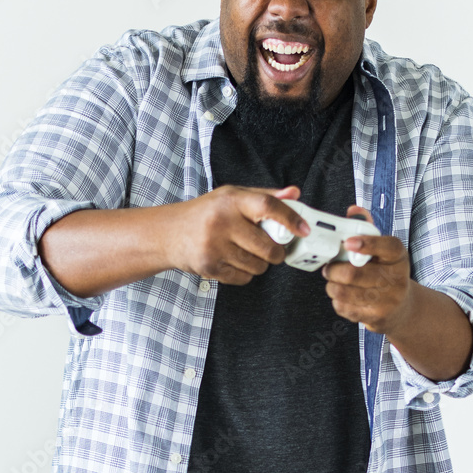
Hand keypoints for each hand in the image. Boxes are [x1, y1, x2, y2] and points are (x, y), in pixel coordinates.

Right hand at [166, 184, 309, 284]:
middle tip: (273, 248)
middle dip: (276, 252)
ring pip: (258, 266)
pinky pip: (243, 278)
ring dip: (260, 264)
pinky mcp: (209, 266)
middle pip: (267, 246)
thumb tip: (295, 193)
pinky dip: (245, 273)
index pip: (267, 206)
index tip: (304, 229)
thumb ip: (265, 196)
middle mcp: (221, 222)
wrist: (168, 233)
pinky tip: (233, 261)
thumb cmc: (206, 213)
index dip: (290, 218)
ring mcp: (214, 246)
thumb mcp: (233, 196)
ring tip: (246, 252)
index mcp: (231, 200)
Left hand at [321, 205, 412, 334]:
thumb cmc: (386, 272)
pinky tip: (344, 296)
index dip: (367, 243)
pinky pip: (344, 307)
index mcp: (399, 257)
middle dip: (334, 270)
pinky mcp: (377, 318)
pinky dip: (337, 300)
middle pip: (354, 274)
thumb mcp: (383, 250)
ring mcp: (388, 301)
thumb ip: (367, 228)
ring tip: (334, 281)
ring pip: (344, 292)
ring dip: (332, 285)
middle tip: (328, 267)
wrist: (402, 308)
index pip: (387, 246)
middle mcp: (397, 279)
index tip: (348, 242)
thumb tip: (353, 210)